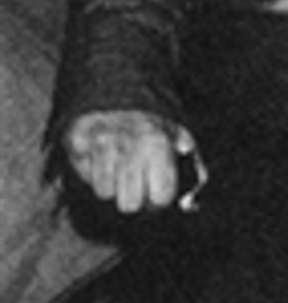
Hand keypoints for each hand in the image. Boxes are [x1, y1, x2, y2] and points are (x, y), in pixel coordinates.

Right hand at [62, 108, 203, 215]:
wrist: (119, 96)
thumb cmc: (155, 129)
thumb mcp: (184, 143)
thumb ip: (196, 175)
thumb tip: (190, 206)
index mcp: (157, 145)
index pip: (159, 198)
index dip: (160, 201)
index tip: (158, 193)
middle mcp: (127, 145)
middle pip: (129, 204)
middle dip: (135, 200)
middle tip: (137, 186)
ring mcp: (98, 144)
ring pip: (104, 194)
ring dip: (112, 187)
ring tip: (120, 171)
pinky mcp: (76, 143)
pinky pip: (84, 178)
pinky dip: (93, 175)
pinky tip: (103, 162)